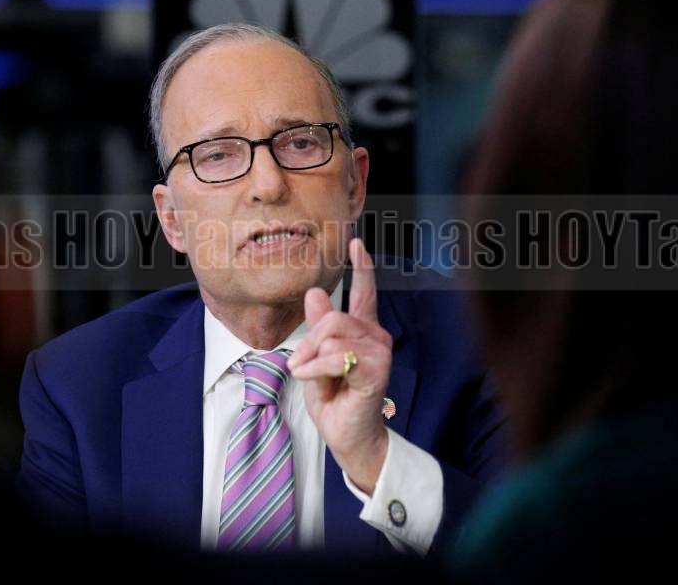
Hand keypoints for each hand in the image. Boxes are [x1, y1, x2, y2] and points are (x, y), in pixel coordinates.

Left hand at [287, 238, 391, 494]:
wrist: (346, 435)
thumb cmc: (334, 399)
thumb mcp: (315, 357)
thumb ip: (318, 327)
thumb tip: (315, 293)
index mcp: (362, 330)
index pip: (364, 292)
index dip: (362, 267)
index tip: (356, 243)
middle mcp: (376, 336)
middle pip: (335, 317)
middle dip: (309, 339)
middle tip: (297, 363)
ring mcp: (380, 352)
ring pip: (334, 334)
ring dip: (310, 358)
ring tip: (307, 374)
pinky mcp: (377, 370)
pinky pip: (337, 356)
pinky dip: (316, 368)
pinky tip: (311, 378)